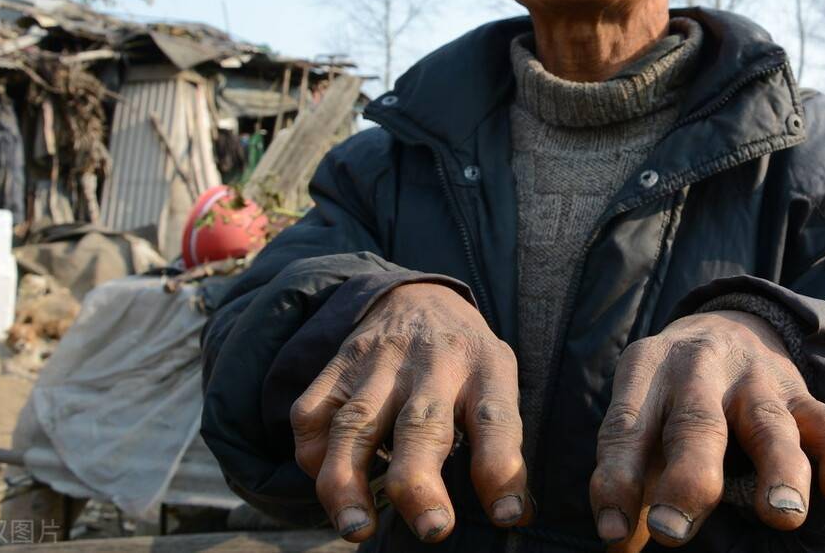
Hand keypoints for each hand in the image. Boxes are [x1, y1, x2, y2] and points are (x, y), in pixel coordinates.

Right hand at [290, 282, 530, 542]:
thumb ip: (500, 439)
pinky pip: (312, 414)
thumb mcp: (499, 379)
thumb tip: (512, 516)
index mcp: (484, 366)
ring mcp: (379, 362)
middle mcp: (431, 362)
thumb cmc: (466, 359)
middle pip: (421, 424)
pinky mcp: (337, 366)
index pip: (496, 418)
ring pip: (357, 423)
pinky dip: (313, 455)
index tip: (508, 514)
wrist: (417, 296)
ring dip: (350, 482)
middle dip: (421, 484)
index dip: (502, 468)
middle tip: (433, 529)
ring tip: (356, 528)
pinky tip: (326, 481)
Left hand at [590, 311, 824, 547]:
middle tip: (670, 529)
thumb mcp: (639, 414)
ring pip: (769, 423)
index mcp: (646, 371)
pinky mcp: (800, 392)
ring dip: (778, 468)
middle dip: (686, 480)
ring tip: (781, 514)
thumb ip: (630, 475)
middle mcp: (699, 369)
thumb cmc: (670, 395)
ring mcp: (754, 379)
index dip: (616, 480)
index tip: (612, 531)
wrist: (724, 324)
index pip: (626, 428)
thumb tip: (618, 545)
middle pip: (695, 423)